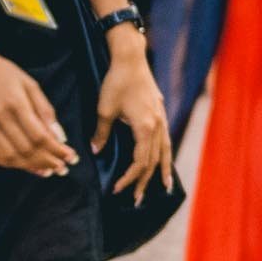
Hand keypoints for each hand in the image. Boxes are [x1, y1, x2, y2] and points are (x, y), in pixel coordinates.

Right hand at [0, 44, 78, 175]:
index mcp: (16, 104)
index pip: (40, 137)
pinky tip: (25, 166)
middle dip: (48, 162)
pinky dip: (10, 164)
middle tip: (63, 168)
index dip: (57, 151)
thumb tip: (60, 138)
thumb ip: (46, 112)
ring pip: (10, 156)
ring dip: (31, 167)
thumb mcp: (31, 85)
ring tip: (48, 171)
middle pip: (27, 149)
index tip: (71, 157)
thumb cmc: (4, 73)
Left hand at [92, 34, 174, 203]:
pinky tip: (165, 163)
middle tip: (136, 200)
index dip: (129, 178)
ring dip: (162, 172)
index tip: (117, 189)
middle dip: (144, 182)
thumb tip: (95, 152)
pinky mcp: (161, 116)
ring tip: (164, 188)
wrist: (131, 60)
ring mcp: (162, 122)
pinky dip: (165, 156)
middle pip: (153, 162)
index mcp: (145, 128)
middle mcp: (157, 128)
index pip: (140, 162)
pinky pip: (165, 142)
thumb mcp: (104, 109)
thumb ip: (101, 133)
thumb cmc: (117, 82)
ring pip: (164, 153)